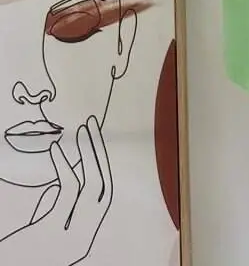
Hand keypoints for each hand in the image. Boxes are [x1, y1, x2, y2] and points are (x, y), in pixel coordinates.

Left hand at [0, 115, 112, 265]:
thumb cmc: (18, 256)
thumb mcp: (44, 230)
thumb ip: (57, 209)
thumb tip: (63, 183)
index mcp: (83, 238)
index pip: (103, 194)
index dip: (103, 164)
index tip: (95, 138)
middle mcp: (83, 240)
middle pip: (102, 186)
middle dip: (100, 152)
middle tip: (93, 123)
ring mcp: (70, 240)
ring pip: (91, 186)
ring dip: (89, 152)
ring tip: (82, 129)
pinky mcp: (51, 235)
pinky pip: (67, 193)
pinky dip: (64, 166)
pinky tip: (55, 150)